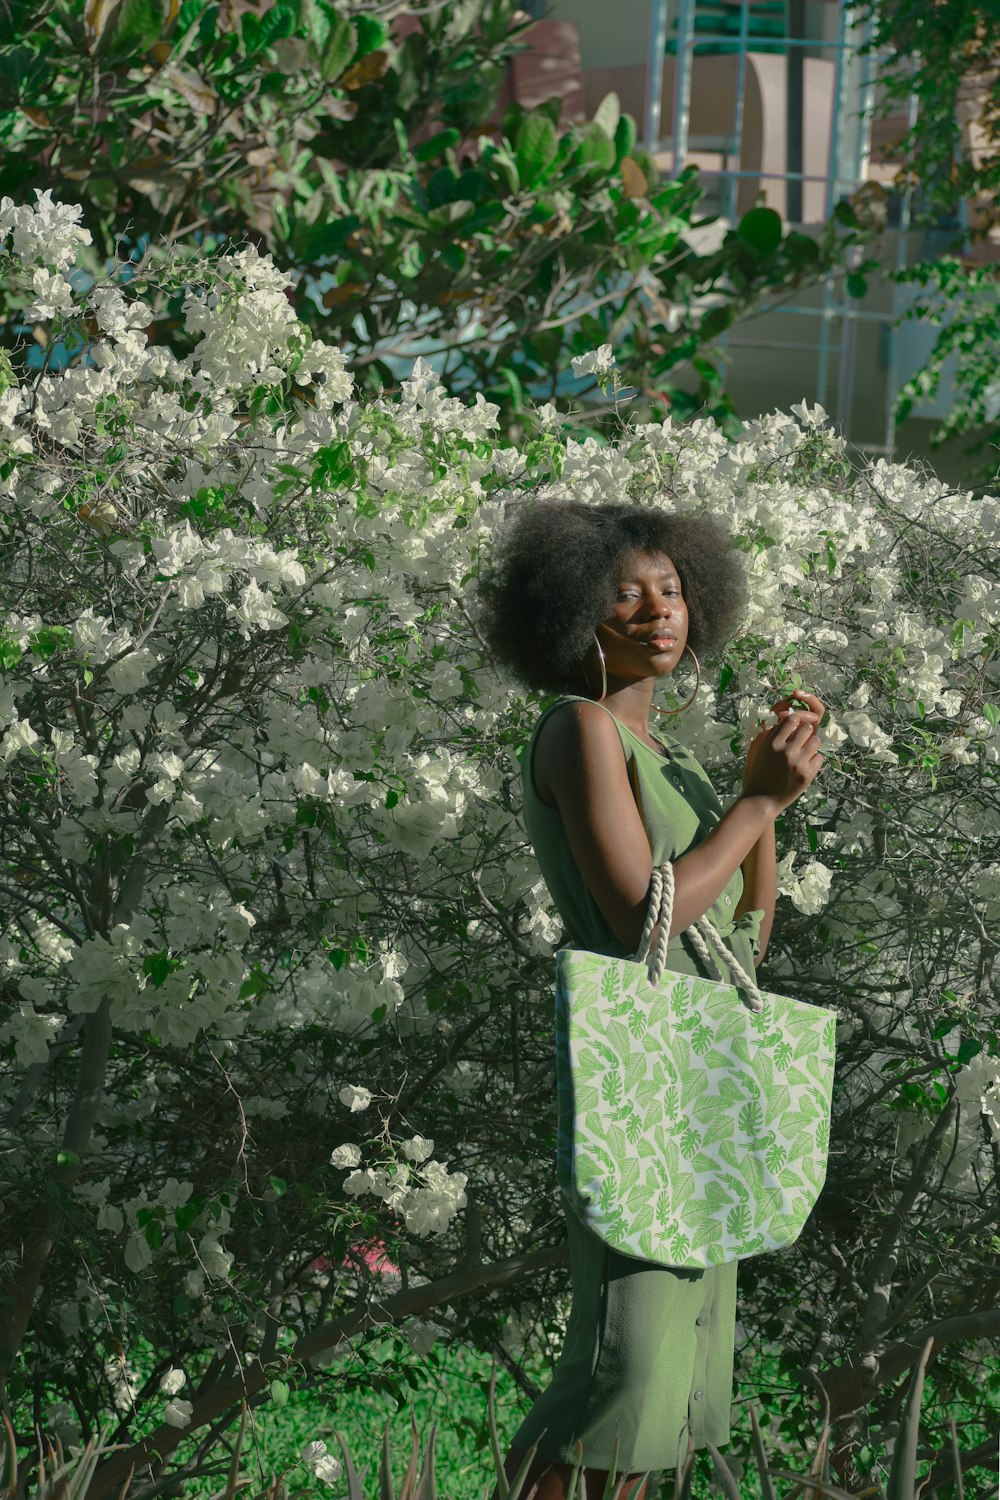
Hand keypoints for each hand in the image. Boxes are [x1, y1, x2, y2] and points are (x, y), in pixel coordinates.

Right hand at [742, 691, 825, 809]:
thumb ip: (769, 735)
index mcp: (772, 743)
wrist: (760, 802)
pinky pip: (819, 758)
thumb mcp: (757, 751)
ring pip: (816, 741)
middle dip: (805, 732)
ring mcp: (798, 763)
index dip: (794, 721)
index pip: (791, 719)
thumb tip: (783, 717)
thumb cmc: (756, 775)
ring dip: (810, 745)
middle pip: (807, 728)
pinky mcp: (807, 775)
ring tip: (803, 753)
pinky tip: (805, 766)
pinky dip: (813, 760)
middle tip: (800, 740)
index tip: (793, 727)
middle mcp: (786, 751)